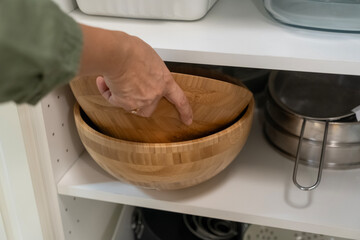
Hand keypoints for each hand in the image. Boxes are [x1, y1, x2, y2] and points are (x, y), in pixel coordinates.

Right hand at [77, 24, 192, 124]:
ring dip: (121, 94)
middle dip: (140, 101)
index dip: (184, 111)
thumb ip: (150, 71)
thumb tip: (141, 73)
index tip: (188, 119)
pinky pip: (113, 99)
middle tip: (130, 87)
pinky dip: (107, 90)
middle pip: (149, 108)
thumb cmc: (132, 50)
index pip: (179, 99)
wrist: (117, 53)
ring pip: (130, 105)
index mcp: (164, 81)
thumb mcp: (149, 58)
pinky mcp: (122, 102)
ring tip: (114, 77)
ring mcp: (138, 101)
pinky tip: (103, 79)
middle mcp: (153, 95)